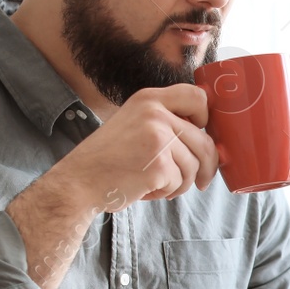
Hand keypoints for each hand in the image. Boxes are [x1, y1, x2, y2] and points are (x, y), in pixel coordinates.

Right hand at [55, 84, 219, 211]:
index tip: (201, 134)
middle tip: (199, 180)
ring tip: (157, 183)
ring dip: (182, 182)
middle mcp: (155, 113)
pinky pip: (181, 182)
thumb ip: (165, 121)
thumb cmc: (109, 159)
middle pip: (204, 140)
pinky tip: (147, 188)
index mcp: (149, 99)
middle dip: (205, 166)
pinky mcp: (159, 164)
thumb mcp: (135, 124)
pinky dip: (168, 191)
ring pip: (195, 165)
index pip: (199, 97)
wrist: (80, 181)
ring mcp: (157, 138)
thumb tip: (209, 138)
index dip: (207, 118)